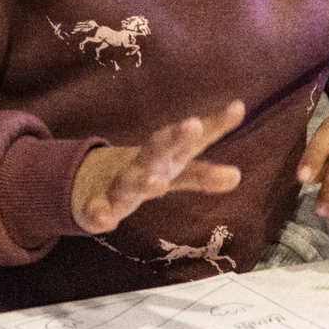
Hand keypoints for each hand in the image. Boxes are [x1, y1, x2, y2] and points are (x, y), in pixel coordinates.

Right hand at [71, 101, 244, 234]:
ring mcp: (119, 184)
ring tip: (157, 184)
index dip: (216, 126)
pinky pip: (97, 211)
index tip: (238, 108)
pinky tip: (105, 220)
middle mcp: (143, 164)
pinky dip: (99, 214)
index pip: (193, 140)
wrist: (90, 181)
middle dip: (175, 137)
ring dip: (143, 181)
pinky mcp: (96, 206)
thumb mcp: (174, 173)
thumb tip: (237, 176)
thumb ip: (203, 174)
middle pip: (159, 148)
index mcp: (166, 156)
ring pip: (130, 181)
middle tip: (193, 125)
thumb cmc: (143, 173)